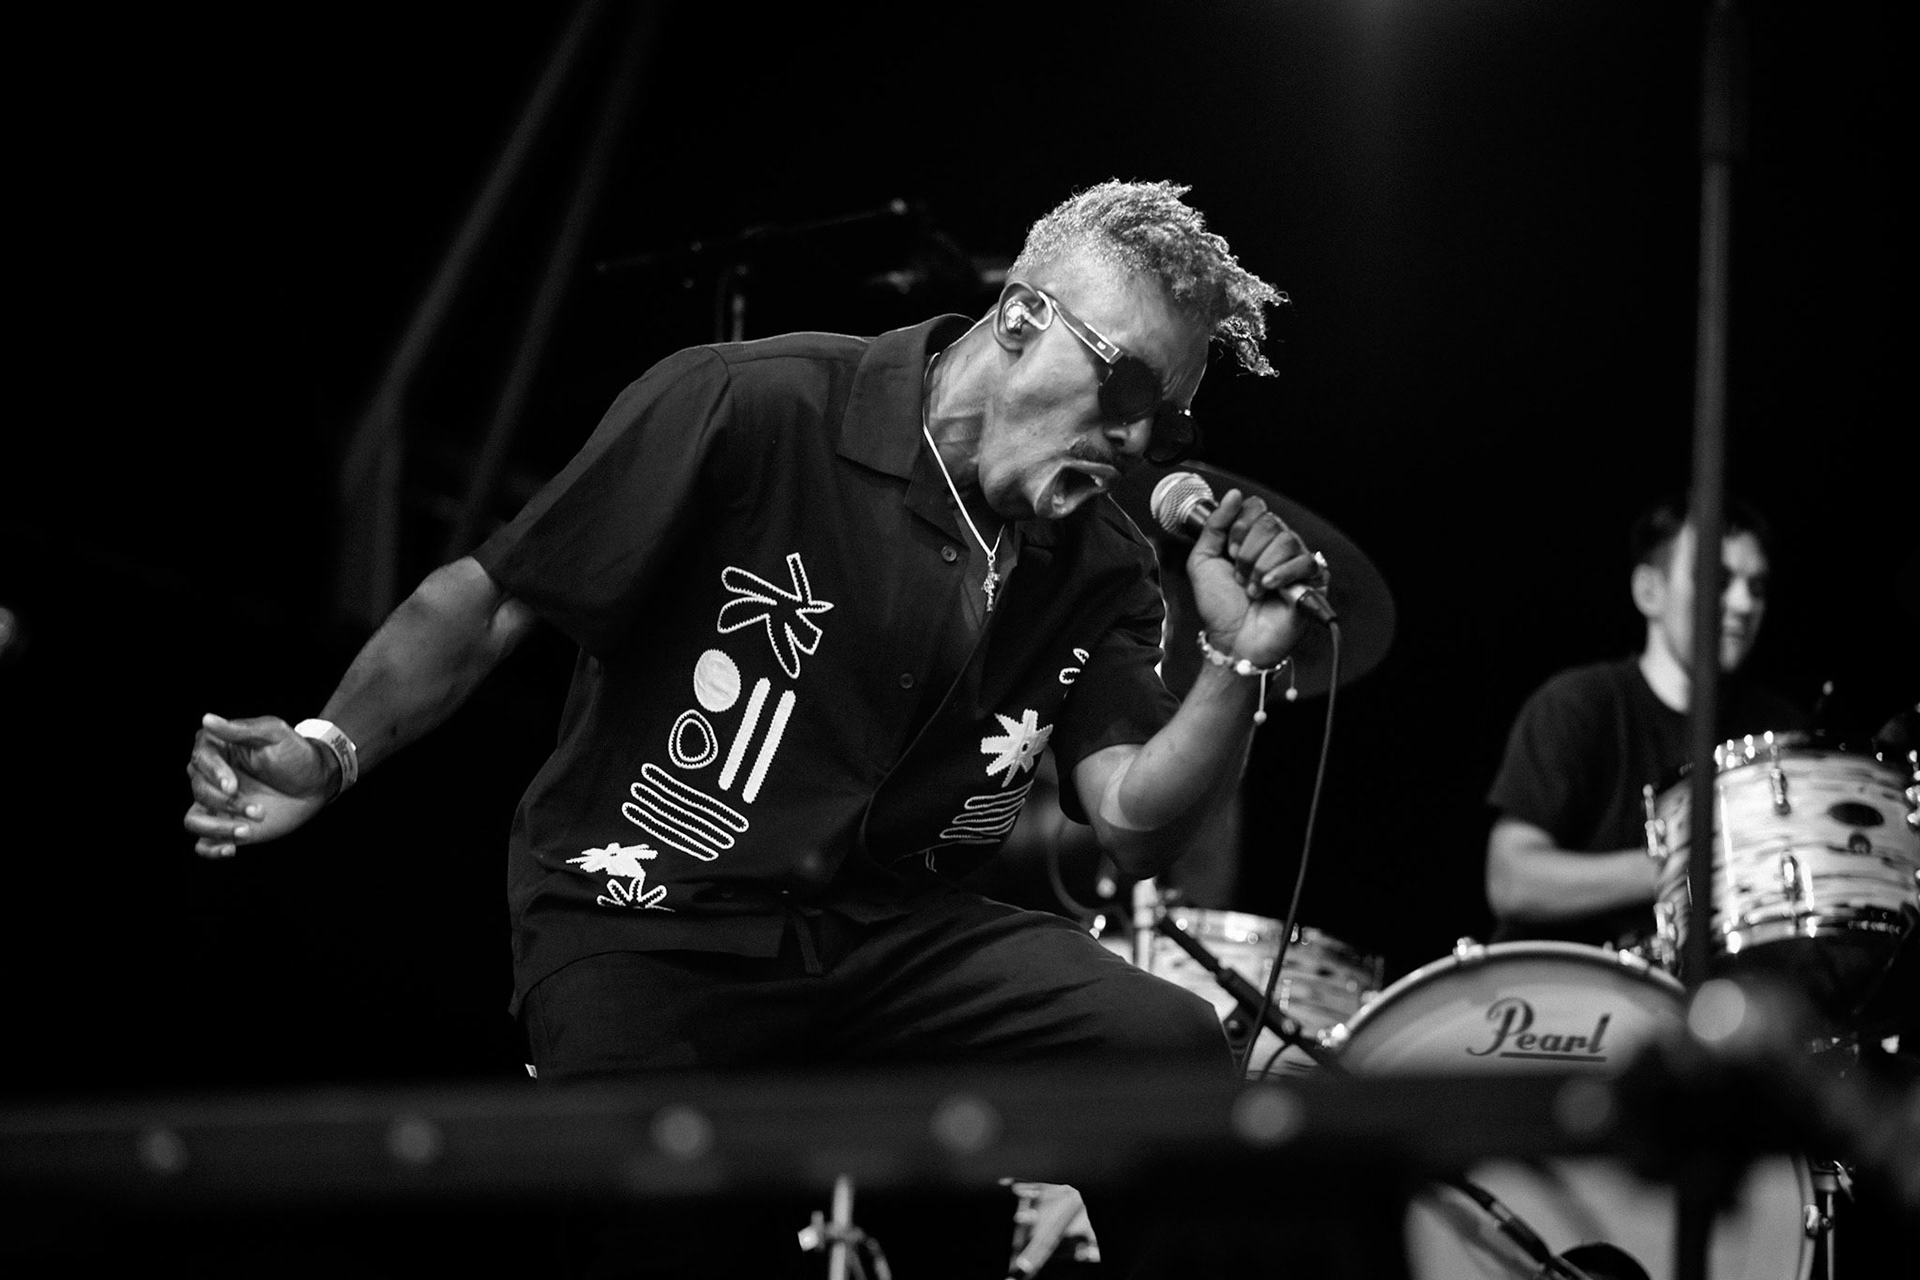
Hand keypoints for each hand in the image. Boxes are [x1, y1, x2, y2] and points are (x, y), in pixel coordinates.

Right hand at [182, 713, 331, 857]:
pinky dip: (210, 849)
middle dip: (225, 803)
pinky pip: (203, 843)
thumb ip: (242, 729)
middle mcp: (212, 777)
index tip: (233, 784)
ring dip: (217, 828)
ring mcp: (218, 803)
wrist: (316, 782)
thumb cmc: (296, 753)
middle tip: (257, 809)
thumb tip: (207, 719)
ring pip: (194, 820)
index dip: (213, 774)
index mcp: (219, 750)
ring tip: (247, 830)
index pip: (199, 760)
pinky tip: (231, 848)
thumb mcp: (275, 734)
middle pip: (198, 790)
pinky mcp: (226, 825)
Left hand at [1185, 488, 1322, 667]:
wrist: (1233, 641)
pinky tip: (1268, 588)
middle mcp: (1277, 546)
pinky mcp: (1313, 581)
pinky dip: (1281, 574)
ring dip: (1260, 567)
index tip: (1229, 554)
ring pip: (1286, 540)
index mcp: (1254, 538)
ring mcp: (1296, 562)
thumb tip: (1233, 495)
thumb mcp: (1203, 561)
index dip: (1238, 528)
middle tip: (1240, 576)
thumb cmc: (1220, 607)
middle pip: (1270, 522)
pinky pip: (1305, 561)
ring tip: (1253, 589)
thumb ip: (1213, 526)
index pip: (1255, 508)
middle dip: (1247, 552)